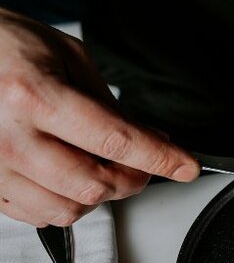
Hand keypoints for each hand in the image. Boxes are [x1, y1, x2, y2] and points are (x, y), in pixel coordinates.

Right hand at [0, 9, 198, 226]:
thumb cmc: (4, 46)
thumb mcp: (65, 56)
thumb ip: (107, 103)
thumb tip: (147, 139)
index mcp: (33, 95)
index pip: (115, 140)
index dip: (160, 157)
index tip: (186, 166)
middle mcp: (9, 136)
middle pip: (96, 185)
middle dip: (133, 178)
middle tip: (142, 162)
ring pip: (70, 209)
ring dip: (99, 194)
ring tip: (99, 164)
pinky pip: (40, 215)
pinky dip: (65, 203)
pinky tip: (67, 176)